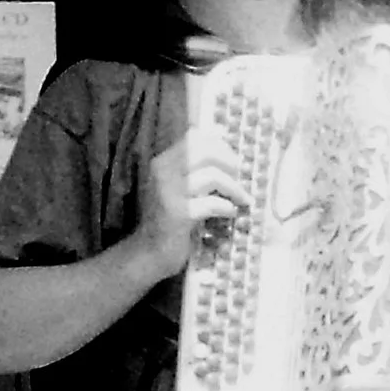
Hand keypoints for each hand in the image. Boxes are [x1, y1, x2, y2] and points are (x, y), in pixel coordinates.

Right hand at [129, 126, 247, 280]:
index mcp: (163, 162)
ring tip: (241, 200)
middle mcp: (163, 171)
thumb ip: (197, 170)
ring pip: (212, 176)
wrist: (148, 252)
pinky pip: (212, 204)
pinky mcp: (177, 214)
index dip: (221, 147)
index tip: (233, 163)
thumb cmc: (170, 219)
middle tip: (240, 180)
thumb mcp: (180, 188)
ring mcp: (168, 192)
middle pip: (206, 152)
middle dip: (231, 164)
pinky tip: (230, 213)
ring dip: (234, 188)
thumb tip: (228, 148)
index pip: (195, 138)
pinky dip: (227, 207)